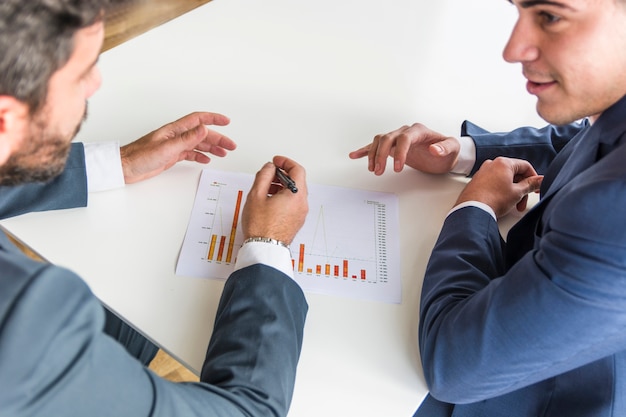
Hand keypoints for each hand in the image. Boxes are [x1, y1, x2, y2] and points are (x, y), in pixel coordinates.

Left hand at [120, 112, 235, 183]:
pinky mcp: (171, 155)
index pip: (198, 120)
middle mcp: (176, 136)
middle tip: (230, 145)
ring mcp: (174, 145)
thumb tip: (204, 129)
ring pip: (197, 144)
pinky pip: (190, 153)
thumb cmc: (139, 156)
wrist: (124, 167)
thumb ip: (187, 138)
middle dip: (218, 138)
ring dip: (211, 147)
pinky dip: (200, 155)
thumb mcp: (167, 148)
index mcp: (175, 130)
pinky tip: (206, 159)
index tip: (226, 121)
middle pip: (202, 134)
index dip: (213, 119)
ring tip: (223, 153)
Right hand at [242, 156, 308, 244]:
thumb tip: (269, 167)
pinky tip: (269, 200)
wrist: (264, 249)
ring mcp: (301, 214)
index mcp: (296, 195)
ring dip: (282, 186)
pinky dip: (284, 197)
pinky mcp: (296, 221)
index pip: (297, 170)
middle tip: (269, 173)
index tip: (276, 161)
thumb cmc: (260, 226)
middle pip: (297, 181)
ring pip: (294, 193)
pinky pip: (293, 203)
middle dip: (282, 174)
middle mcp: (302, 204)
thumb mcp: (256, 194)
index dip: (286, 162)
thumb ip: (264, 175)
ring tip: (266, 188)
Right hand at [348, 123, 459, 174]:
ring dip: (373, 155)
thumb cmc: (448, 151)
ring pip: (379, 141)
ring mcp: (398, 138)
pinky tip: (355, 155)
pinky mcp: (393, 147)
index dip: (399, 152)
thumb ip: (445, 147)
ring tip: (374, 170)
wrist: (444, 155)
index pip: (404, 138)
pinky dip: (365, 150)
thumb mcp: (453, 149)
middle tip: (380, 171)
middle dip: (381, 155)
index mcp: (419, 131)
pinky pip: (376, 145)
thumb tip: (435, 149)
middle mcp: (406, 132)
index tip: (397, 168)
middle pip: (387, 139)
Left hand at [455, 157, 542, 217]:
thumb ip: (531, 185)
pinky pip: (493, 183)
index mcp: (503, 163)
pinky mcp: (476, 182)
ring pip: (504, 179)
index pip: (525, 166)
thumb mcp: (517, 192)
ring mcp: (482, 172)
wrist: (472, 210)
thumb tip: (540, 180)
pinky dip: (501, 191)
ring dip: (512, 192)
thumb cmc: (493, 200)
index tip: (536, 187)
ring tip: (513, 205)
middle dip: (521, 189)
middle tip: (524, 200)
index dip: (534, 177)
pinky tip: (502, 202)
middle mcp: (491, 164)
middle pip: (514, 174)